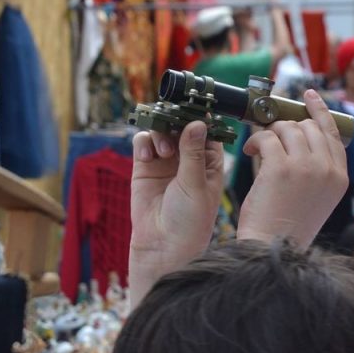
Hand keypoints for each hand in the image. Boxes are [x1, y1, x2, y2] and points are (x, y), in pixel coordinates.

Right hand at [129, 121, 223, 304]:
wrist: (163, 245)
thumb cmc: (190, 220)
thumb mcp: (196, 184)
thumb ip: (193, 153)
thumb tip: (197, 123)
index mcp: (210, 162)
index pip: (208, 131)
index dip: (201, 118)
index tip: (195, 107)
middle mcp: (188, 158)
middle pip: (181, 126)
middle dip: (176, 120)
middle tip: (173, 121)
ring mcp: (166, 161)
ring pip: (162, 131)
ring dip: (161, 133)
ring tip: (164, 152)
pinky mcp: (145, 167)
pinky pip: (143, 143)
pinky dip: (144, 142)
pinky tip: (148, 155)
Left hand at [236, 89, 348, 247]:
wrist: (272, 248)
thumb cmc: (287, 225)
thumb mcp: (316, 197)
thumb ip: (317, 167)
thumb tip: (298, 131)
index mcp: (340, 178)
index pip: (332, 133)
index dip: (319, 112)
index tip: (307, 97)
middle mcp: (328, 169)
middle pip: (309, 126)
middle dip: (287, 127)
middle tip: (271, 137)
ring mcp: (306, 167)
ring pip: (287, 128)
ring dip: (269, 134)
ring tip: (258, 150)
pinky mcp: (281, 167)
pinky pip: (267, 137)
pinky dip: (255, 141)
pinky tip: (250, 153)